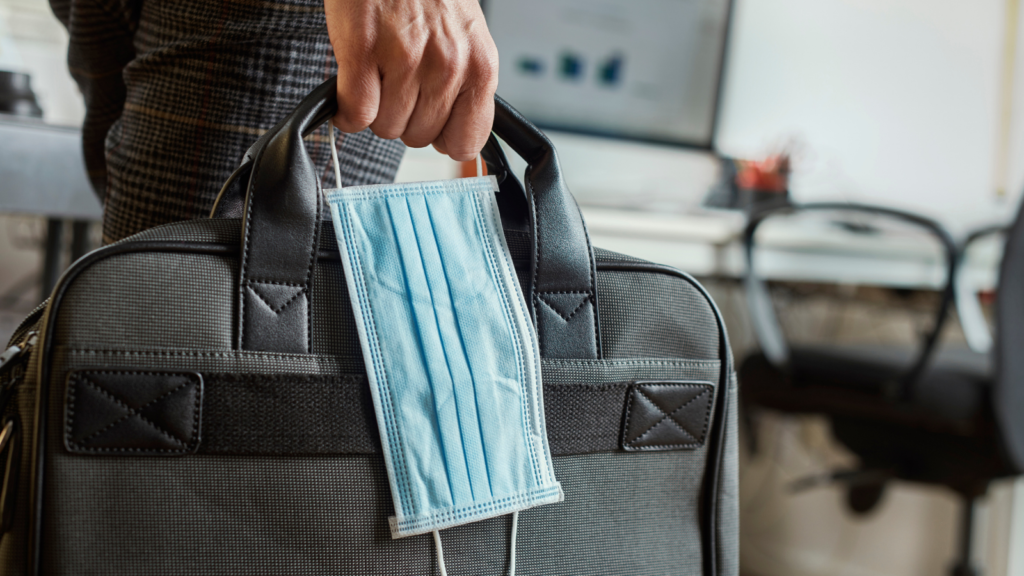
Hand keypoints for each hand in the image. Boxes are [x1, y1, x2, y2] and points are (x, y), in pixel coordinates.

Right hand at [325, 0, 498, 160]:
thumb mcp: (466, 39)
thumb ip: (466, 86)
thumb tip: (457, 139)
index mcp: (480, 67)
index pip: (465, 142)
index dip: (443, 137)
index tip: (432, 125)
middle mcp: (448, 66)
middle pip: (419, 138)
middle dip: (404, 117)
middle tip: (399, 83)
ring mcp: (406, 60)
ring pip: (385, 127)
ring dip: (375, 108)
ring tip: (378, 73)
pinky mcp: (364, 51)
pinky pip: (355, 112)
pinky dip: (346, 109)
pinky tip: (351, 86)